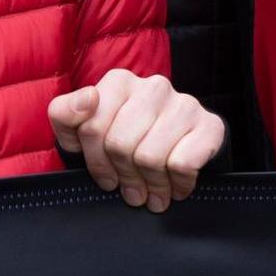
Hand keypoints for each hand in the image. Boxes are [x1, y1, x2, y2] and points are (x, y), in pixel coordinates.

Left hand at [49, 70, 224, 213]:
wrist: (179, 151)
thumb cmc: (122, 143)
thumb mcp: (79, 133)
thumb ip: (65, 113)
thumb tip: (88, 97)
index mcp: (120, 82)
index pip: (92, 128)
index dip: (95, 162)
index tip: (106, 177)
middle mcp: (154, 86)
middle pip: (121, 145)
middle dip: (124, 176)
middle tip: (130, 191)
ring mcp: (185, 103)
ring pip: (150, 157)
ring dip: (150, 185)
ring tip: (151, 193)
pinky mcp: (211, 125)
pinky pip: (182, 163)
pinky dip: (177, 183)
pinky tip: (176, 185)